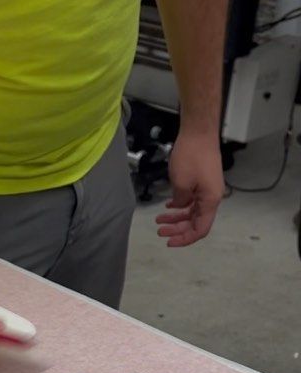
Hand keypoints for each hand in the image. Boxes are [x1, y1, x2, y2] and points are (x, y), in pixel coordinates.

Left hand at [156, 131, 224, 247]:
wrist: (199, 131)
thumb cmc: (192, 155)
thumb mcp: (181, 184)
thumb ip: (180, 201)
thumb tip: (180, 207)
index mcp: (210, 201)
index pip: (200, 230)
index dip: (184, 239)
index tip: (169, 241)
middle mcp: (212, 198)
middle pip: (195, 222)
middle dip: (177, 229)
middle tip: (160, 231)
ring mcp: (207, 189)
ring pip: (192, 211)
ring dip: (176, 218)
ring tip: (160, 220)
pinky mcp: (202, 181)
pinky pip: (192, 200)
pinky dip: (180, 205)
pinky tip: (169, 206)